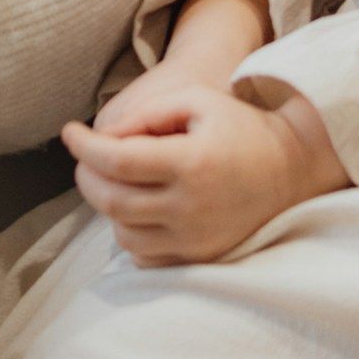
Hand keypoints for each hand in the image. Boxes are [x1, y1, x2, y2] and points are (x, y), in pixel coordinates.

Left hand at [64, 82, 347, 265]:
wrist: (290, 170)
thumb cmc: (239, 126)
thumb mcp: (196, 99)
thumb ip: (147, 114)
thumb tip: (103, 138)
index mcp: (190, 163)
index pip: (116, 161)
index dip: (83, 146)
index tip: (68, 131)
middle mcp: (190, 208)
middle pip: (111, 200)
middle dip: (86, 175)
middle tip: (85, 155)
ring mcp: (195, 240)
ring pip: (122, 232)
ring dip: (106, 204)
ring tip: (114, 178)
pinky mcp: (199, 258)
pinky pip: (144, 256)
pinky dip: (129, 232)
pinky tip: (136, 206)